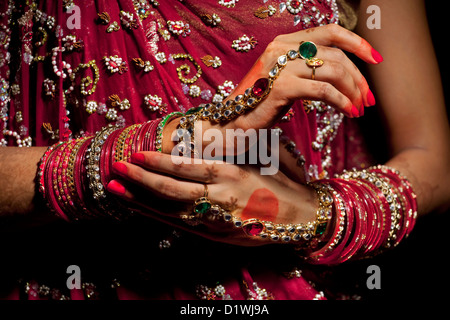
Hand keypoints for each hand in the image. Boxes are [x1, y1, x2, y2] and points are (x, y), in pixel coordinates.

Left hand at [105, 151, 317, 245]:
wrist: (302, 216)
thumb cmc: (282, 181)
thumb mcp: (259, 157)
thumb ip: (228, 148)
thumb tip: (199, 134)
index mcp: (232, 174)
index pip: (186, 168)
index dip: (158, 162)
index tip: (135, 153)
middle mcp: (221, 197)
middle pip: (172, 190)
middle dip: (140, 179)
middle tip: (115, 167)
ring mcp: (217, 219)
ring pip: (171, 210)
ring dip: (140, 200)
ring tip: (114, 188)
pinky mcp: (216, 234)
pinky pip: (180, 224)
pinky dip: (157, 215)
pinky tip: (138, 207)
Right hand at [224, 24, 380, 130]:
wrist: (232, 122)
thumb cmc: (260, 104)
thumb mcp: (286, 79)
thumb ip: (309, 69)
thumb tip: (345, 73)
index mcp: (284, 43)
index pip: (329, 31)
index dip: (356, 42)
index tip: (375, 58)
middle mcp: (281, 48)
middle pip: (336, 54)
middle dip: (358, 78)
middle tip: (368, 99)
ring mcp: (280, 66)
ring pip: (333, 70)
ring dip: (353, 91)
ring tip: (359, 109)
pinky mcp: (281, 87)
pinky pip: (322, 90)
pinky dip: (341, 101)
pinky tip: (348, 112)